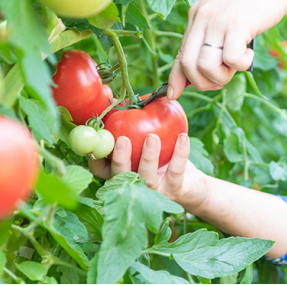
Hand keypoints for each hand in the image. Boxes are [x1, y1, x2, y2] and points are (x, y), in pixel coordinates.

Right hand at [88, 133, 208, 209]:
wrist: (191, 184)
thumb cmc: (162, 157)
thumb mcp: (142, 140)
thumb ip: (127, 123)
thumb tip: (110, 95)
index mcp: (122, 175)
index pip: (101, 170)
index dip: (95, 158)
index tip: (97, 139)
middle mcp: (134, 186)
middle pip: (121, 177)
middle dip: (119, 159)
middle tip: (122, 140)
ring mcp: (154, 192)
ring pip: (147, 177)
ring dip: (149, 157)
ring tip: (152, 137)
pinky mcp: (175, 192)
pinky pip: (176, 171)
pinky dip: (180, 153)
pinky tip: (182, 137)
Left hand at [167, 0, 286, 96]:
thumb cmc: (251, 5)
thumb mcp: (222, 21)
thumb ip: (209, 41)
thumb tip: (197, 74)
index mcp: (195, 17)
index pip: (179, 54)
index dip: (175, 79)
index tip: (173, 95)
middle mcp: (202, 18)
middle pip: (188, 64)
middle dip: (203, 82)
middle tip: (221, 79)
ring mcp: (218, 20)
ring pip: (205, 66)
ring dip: (222, 76)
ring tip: (236, 64)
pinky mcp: (237, 24)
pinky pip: (230, 59)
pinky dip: (241, 65)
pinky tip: (248, 53)